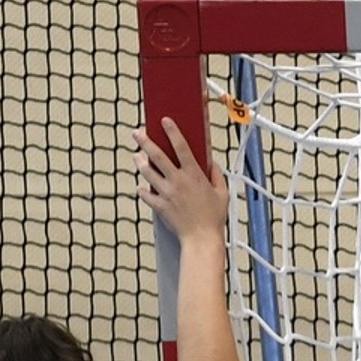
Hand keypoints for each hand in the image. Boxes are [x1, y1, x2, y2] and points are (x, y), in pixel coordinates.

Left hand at [136, 117, 230, 244]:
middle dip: (145, 141)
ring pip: (146, 171)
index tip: (165, 121)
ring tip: (137, 156)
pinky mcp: (159, 205)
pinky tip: (141, 186)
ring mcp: (166, 193)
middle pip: (157, 156)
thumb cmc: (214, 218)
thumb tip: (212, 165)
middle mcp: (178, 181)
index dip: (172, 132)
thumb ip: (217, 176)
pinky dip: (142, 189)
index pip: (181, 147)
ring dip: (139, 161)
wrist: (201, 239)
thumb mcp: (223, 194)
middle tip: (137, 133)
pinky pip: (145, 193)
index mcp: (194, 176)